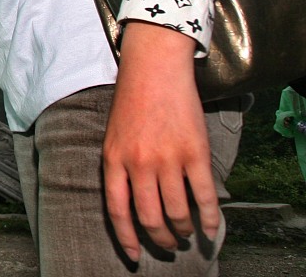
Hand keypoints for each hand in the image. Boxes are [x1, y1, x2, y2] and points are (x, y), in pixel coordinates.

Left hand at [103, 22, 216, 261]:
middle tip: (168, 245)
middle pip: (150, 218)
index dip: (127, 239)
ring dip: (184, 230)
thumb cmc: (131, 101)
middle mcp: (139, 164)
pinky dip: (211, 219)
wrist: (154, 68)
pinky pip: (205, 197)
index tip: (135, 256)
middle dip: (160, 239)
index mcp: (113, 160)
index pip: (117, 212)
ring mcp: (168, 159)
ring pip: (178, 213)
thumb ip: (118, 167)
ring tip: (187, 233)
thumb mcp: (112, 136)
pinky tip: (212, 230)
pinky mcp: (195, 153)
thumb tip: (128, 204)